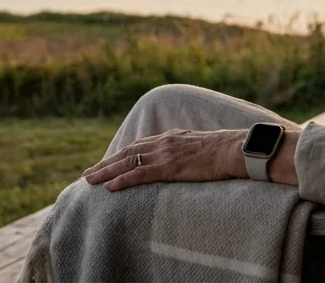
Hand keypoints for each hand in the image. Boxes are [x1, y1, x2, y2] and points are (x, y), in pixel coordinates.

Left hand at [83, 129, 245, 190]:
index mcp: (171, 137)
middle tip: (88, 174)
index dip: (121, 155)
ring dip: (106, 172)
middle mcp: (164, 143)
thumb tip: (185, 160)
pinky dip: (122, 180)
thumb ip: (188, 151)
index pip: (139, 146)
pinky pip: (140, 174)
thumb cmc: (226, 151)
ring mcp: (165, 154)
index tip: (107, 163)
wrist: (235, 149)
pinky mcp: (170, 167)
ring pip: (128, 162)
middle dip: (106, 163)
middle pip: (127, 152)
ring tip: (90, 180)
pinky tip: (109, 187)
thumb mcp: (202, 146)